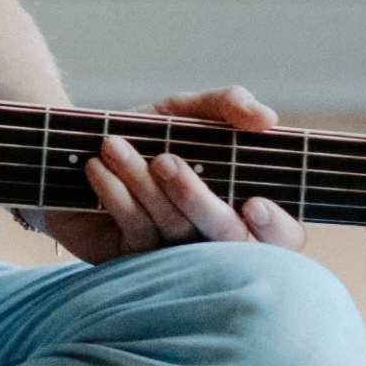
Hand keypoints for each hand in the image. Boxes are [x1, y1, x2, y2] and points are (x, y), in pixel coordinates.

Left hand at [65, 86, 308, 254]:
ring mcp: (174, 254)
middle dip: (196, 197)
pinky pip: (135, 233)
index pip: (283, 236)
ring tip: (114, 145)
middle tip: (165, 160)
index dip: (276, 228)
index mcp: (241, 204)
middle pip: (226, 237)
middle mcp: (213, 237)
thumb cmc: (149, 133)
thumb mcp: (185, 110)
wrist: (81, 147)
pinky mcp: (132, 260)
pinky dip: (115, 194)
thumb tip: (266, 119)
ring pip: (174, 231)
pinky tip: (98, 167)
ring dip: (143, 184)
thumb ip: (226, 106)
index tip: (254, 203)